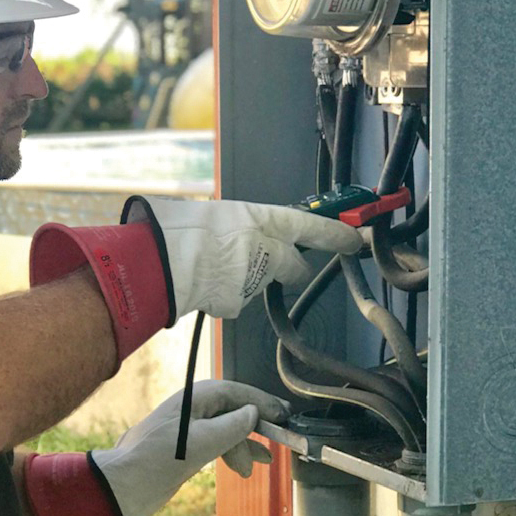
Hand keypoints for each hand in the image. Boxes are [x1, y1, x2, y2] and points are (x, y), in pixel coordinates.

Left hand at [90, 379, 288, 515]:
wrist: (122, 487)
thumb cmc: (156, 460)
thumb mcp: (200, 443)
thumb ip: (231, 426)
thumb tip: (252, 414)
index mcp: (195, 398)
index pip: (237, 392)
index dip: (262, 402)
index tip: (283, 413)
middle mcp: (194, 409)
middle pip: (234, 410)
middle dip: (255, 426)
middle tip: (279, 438)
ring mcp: (190, 428)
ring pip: (227, 429)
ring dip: (245, 445)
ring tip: (262, 463)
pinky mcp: (186, 448)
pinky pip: (217, 443)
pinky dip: (232, 453)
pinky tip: (243, 467)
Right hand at [123, 196, 364, 319]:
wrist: (160, 261)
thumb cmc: (181, 229)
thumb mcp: (219, 213)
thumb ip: (243, 225)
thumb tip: (248, 229)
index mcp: (262, 219)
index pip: (312, 226)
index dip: (337, 233)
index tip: (356, 237)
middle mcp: (266, 250)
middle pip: (295, 266)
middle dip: (288, 266)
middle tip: (266, 258)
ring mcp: (254, 280)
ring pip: (260, 281)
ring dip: (245, 276)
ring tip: (213, 265)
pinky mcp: (238, 303)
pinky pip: (236, 297)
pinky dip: (225, 291)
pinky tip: (205, 281)